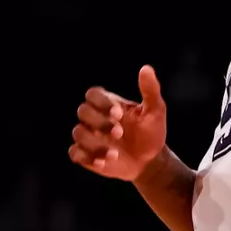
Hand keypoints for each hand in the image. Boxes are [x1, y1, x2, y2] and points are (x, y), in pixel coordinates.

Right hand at [68, 66, 167, 181]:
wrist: (150, 162)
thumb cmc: (152, 133)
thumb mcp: (155, 111)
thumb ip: (150, 90)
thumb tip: (146, 68)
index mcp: (109, 103)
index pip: (93, 94)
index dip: (102, 102)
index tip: (119, 114)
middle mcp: (96, 118)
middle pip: (83, 111)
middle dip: (99, 122)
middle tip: (119, 133)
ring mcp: (89, 137)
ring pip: (78, 133)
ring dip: (94, 143)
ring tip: (115, 154)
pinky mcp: (86, 155)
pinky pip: (75, 153)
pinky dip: (86, 157)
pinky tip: (103, 163)